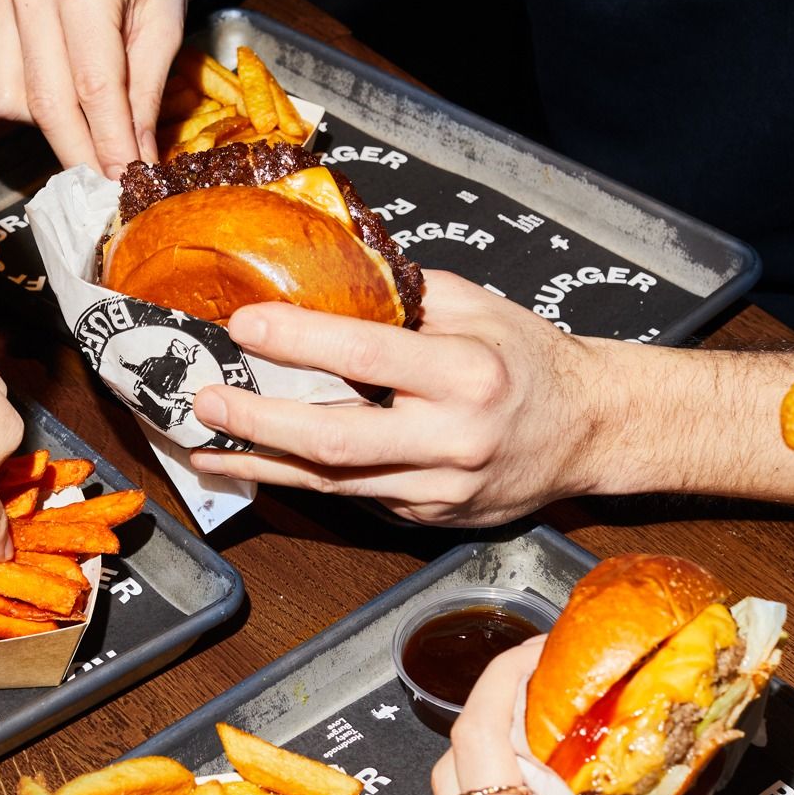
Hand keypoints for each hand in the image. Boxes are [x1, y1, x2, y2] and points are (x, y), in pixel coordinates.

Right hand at [0, 0, 211, 176]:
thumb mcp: (165, 25)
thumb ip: (146, 95)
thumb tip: (137, 164)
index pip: (94, 88)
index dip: (109, 145)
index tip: (124, 182)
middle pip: (48, 102)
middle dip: (80, 152)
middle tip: (104, 183)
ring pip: (9, 101)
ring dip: (45, 124)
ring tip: (79, 112)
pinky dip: (2, 105)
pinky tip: (35, 100)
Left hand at [185, 271, 609, 524]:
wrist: (588, 431)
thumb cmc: (529, 361)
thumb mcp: (477, 308)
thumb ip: (403, 296)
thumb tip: (323, 278)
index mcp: (466, 373)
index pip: (366, 353)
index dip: (298, 340)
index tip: (245, 325)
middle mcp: (452, 437)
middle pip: (336, 440)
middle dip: (259, 421)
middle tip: (205, 401)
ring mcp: (440, 488)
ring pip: (335, 482)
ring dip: (263, 464)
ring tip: (206, 445)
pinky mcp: (430, 517)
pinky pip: (355, 496)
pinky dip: (303, 480)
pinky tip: (258, 464)